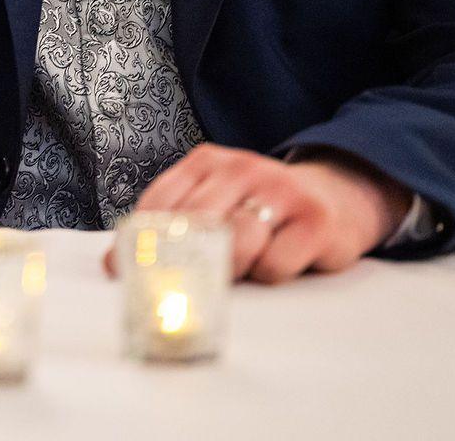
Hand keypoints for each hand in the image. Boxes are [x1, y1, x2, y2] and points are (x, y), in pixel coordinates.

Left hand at [104, 143, 410, 284]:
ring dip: (227, 269)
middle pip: (195, 222)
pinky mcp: (315, 221)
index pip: (160, 202)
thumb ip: (176, 224)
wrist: (337, 196)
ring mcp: (280, 191)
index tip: (118, 273)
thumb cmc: (261, 209)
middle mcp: (241, 168)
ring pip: (235, 242)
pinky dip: (267, 276)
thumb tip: (116, 265)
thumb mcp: (217, 202)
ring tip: (233, 273)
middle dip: (179, 262)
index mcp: (207, 163)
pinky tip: (274, 265)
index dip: (137, 241)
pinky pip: (274, 264)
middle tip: (172, 291)